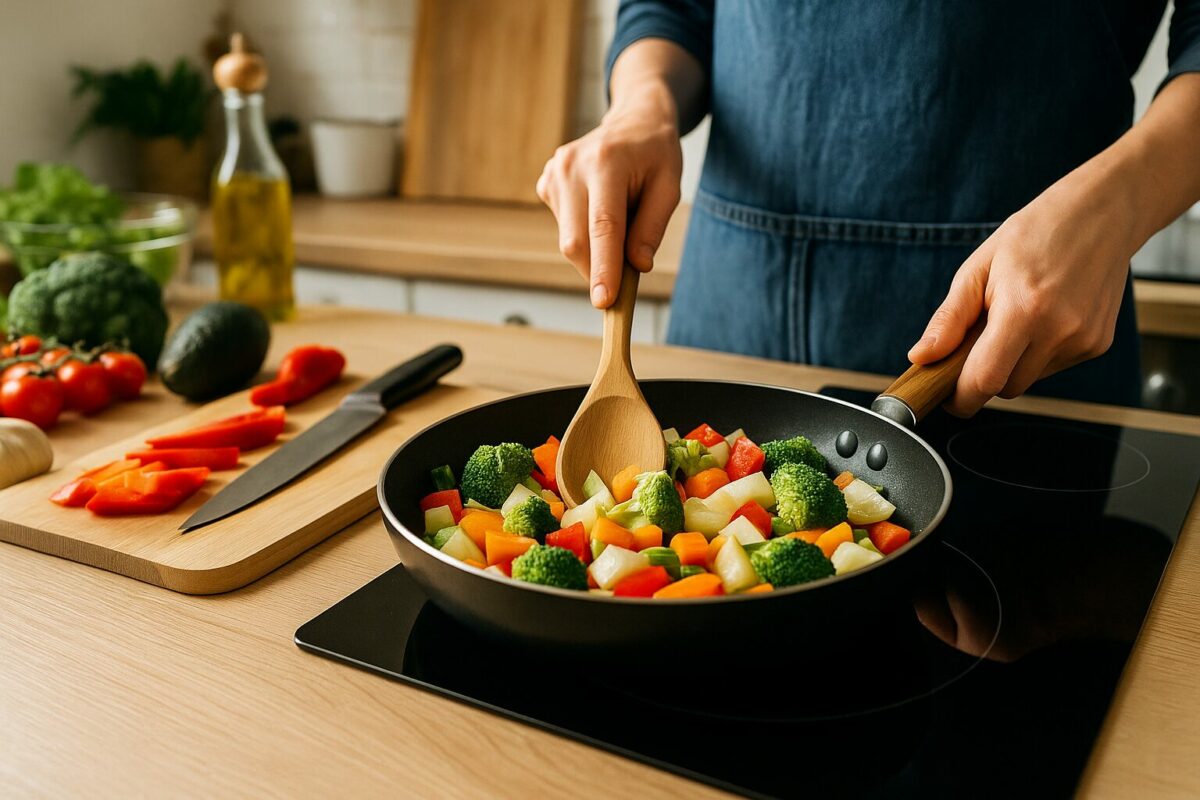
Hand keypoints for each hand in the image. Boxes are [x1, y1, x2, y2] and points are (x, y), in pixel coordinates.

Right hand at [536, 85, 682, 307]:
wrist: (633, 119)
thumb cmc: (655, 154)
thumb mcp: (669, 186)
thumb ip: (652, 227)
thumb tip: (637, 267)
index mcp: (605, 163)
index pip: (602, 226)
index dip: (603, 267)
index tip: (604, 301)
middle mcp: (571, 167)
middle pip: (576, 240)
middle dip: (598, 270)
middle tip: (623, 282)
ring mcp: (553, 174)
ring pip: (569, 239)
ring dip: (595, 249)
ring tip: (620, 218)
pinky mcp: (546, 184)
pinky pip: (564, 227)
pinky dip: (585, 233)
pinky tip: (600, 208)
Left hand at [908, 162, 1138, 415]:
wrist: (1101, 214)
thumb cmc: (1035, 235)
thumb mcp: (978, 268)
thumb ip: (949, 319)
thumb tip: (921, 356)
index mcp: (1024, 310)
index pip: (985, 381)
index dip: (960, 397)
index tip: (944, 395)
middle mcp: (1059, 331)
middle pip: (1006, 388)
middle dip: (983, 374)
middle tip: (977, 340)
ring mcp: (1084, 340)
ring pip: (1029, 380)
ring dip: (1012, 364)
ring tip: (1015, 318)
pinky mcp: (1098, 345)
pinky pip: (1053, 367)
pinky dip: (1037, 354)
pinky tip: (1043, 318)